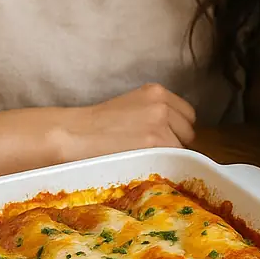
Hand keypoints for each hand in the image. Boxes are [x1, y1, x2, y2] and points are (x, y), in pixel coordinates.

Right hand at [52, 83, 196, 161]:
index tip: (163, 140)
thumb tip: (174, 135)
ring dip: (169, 157)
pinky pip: (174, 159)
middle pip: (189, 131)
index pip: (187, 115)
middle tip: (151, 154)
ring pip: (183, 148)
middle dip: (175, 143)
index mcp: (156, 91)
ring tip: (144, 161)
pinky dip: (163, 166)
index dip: (177, 130)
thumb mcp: (130, 108)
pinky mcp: (156, 141)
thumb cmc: (94, 128)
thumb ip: (153, 114)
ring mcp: (160, 122)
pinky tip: (144, 166)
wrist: (71, 135)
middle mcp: (162, 103)